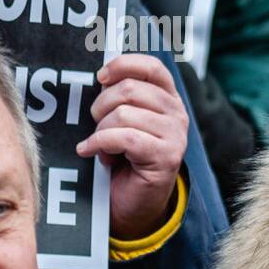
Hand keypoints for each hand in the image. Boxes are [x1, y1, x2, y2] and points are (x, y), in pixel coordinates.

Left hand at [76, 54, 187, 239]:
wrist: (132, 202)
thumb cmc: (123, 158)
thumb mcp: (122, 121)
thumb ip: (118, 98)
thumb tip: (99, 77)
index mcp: (168, 99)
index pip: (152, 67)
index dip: (123, 66)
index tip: (100, 78)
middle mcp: (177, 114)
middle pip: (129, 89)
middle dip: (100, 106)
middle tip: (97, 125)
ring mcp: (175, 136)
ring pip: (123, 114)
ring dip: (100, 130)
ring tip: (100, 144)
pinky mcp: (165, 157)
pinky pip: (123, 138)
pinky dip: (99, 144)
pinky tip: (91, 152)